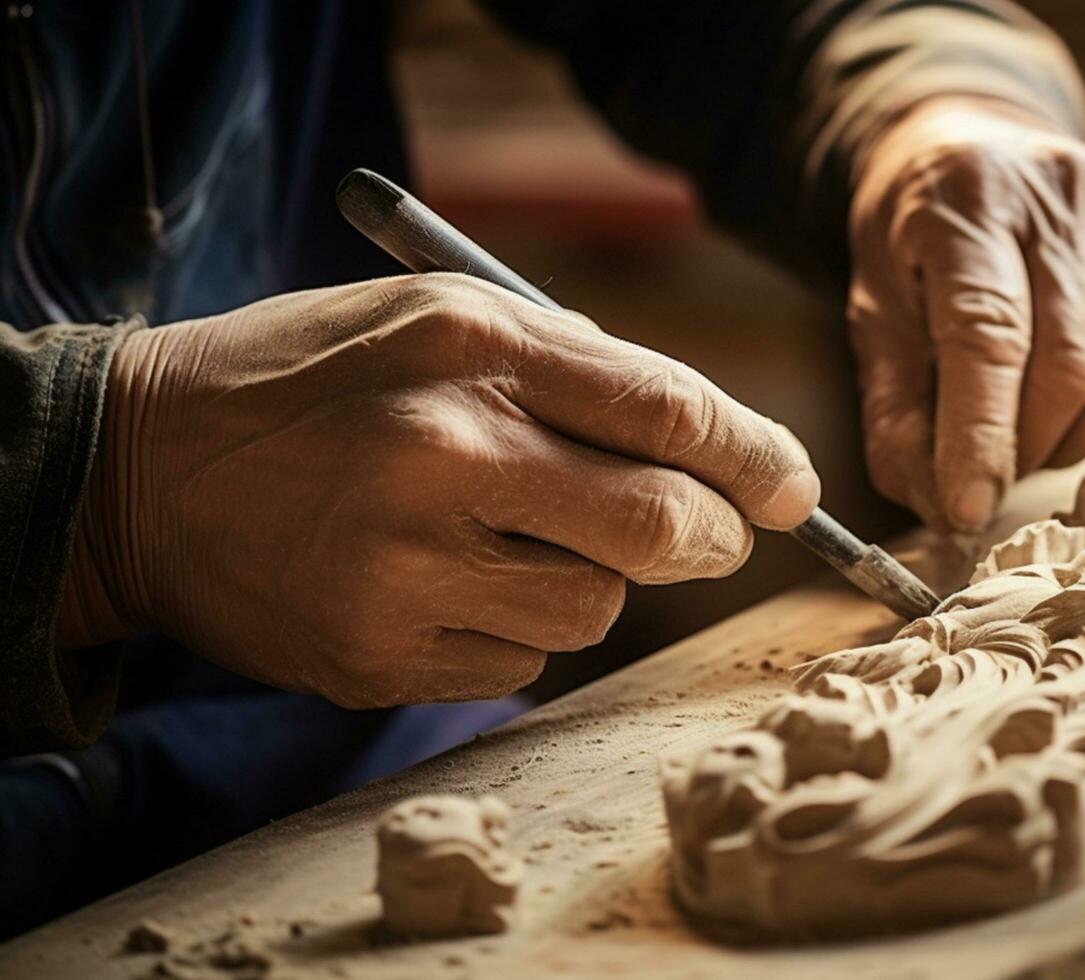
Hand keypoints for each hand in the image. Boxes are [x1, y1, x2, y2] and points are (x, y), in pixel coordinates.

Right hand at [57, 275, 817, 706]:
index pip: (667, 411)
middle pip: (659, 527)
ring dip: (596, 578)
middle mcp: (437, 455)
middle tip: (711, 531)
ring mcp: (402, 569)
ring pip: (598, 609)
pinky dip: (519, 625)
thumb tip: (715, 444)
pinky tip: (449, 581)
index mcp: (465, 348)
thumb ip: (576, 365)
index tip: (793, 488)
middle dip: (711, 535)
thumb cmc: (316, 381)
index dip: (757, 457)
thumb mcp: (437, 319)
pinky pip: (523, 661)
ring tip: (516, 534)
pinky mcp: (377, 656)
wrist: (140, 472)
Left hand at [848, 98, 1084, 530]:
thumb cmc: (915, 247)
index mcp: (969, 205)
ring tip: (1039, 439)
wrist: (967, 152)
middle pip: (1068, 360)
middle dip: (1029, 446)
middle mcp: (1062, 198)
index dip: (981, 435)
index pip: (988, 334)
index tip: (967, 510)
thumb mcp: (874, 314)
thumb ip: (897, 411)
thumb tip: (941, 507)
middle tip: (992, 474)